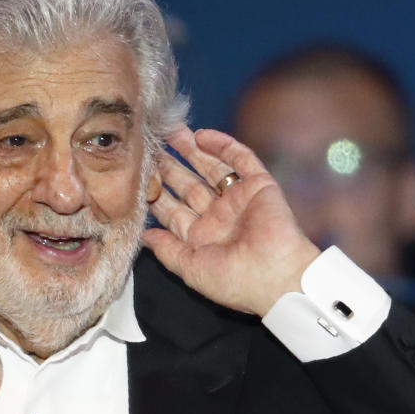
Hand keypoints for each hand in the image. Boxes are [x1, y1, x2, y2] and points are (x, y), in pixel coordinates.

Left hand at [143, 126, 320, 316]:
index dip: (155, 193)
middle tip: (151, 145)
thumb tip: (144, 237)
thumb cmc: (235, 281)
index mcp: (201, 238)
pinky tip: (203, 135)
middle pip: (189, 185)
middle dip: (170, 166)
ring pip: (211, 168)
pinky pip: (241, 160)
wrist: (277, 277)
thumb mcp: (191, 270)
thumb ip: (167, 251)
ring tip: (172, 131)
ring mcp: (239, 200)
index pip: (173, 210)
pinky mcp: (260, 186)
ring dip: (192, 150)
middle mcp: (218, 217)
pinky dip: (223, 146)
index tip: (137, 175)